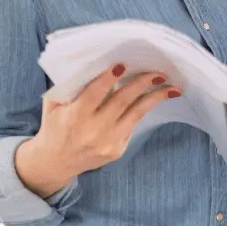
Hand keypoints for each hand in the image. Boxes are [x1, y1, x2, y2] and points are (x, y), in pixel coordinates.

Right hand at [16, 64, 181, 196]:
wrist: (54, 162)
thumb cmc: (55, 126)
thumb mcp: (53, 105)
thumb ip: (70, 86)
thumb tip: (97, 62)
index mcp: (74, 116)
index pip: (95, 93)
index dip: (109, 79)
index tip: (123, 64)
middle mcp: (92, 130)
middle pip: (122, 102)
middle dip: (142, 84)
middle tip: (159, 72)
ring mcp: (107, 142)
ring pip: (136, 114)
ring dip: (155, 98)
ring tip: (172, 88)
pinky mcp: (116, 151)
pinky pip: (132, 126)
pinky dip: (141, 110)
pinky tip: (153, 99)